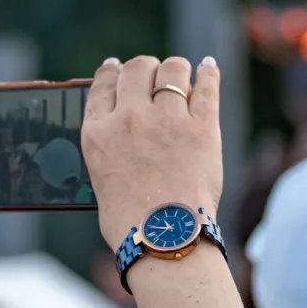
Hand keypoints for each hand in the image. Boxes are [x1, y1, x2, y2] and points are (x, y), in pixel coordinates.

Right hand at [81, 55, 222, 248]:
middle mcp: (129, 118)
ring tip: (181, 76)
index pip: (102, 85)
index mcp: (98, 133)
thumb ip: (109, 146)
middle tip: (152, 76)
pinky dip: (208, 73)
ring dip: (175, 70)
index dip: (111, 71)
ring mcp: (167, 120)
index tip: (116, 67)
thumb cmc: (130, 222)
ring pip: (172, 70)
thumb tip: (123, 131)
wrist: (164, 240)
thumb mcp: (101, 177)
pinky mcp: (202, 128)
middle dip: (144, 68)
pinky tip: (208, 68)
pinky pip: (207, 87)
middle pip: (136, 69)